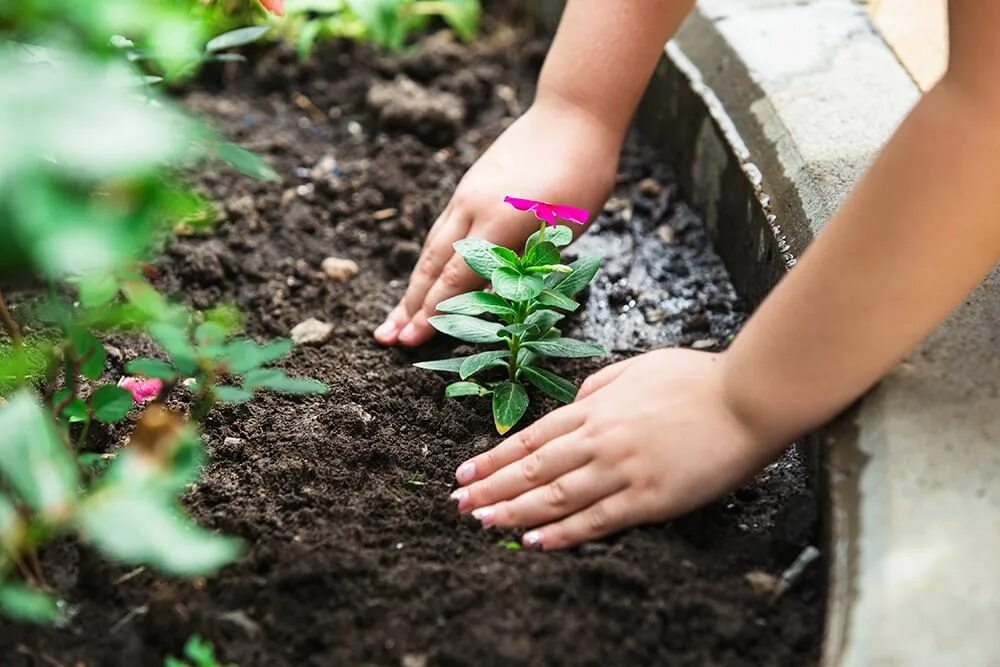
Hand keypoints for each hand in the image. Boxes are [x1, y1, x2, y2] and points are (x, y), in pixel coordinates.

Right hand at [374, 100, 619, 346]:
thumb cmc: (582, 174)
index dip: (435, 312)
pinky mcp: (468, 187)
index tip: (413, 339)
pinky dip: (428, 261)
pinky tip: (422, 279)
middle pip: (433, 266)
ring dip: (412, 287)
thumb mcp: (563, 226)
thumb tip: (498, 294)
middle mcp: (473, 208)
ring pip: (432, 248)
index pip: (458, 277)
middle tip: (386, 338)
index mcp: (500, 221)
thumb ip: (528, 258)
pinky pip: (441, 231)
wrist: (571, 114)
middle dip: (409, 306)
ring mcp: (466, 195)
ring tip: (394, 317)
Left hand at [448, 349, 781, 549]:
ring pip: (556, 497)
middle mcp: (600, 439)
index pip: (532, 437)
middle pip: (534, 469)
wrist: (748, 397)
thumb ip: (600, 387)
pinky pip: (597, 520)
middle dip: (492, 487)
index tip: (466, 471)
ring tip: (484, 523)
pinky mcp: (650, 498)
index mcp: (596, 407)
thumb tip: (575, 402)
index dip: (495, 457)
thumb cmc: (697, 378)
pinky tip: (535, 542)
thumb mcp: (638, 367)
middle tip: (460, 503)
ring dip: (514, 512)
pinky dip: (563, 533)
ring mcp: (623, 470)